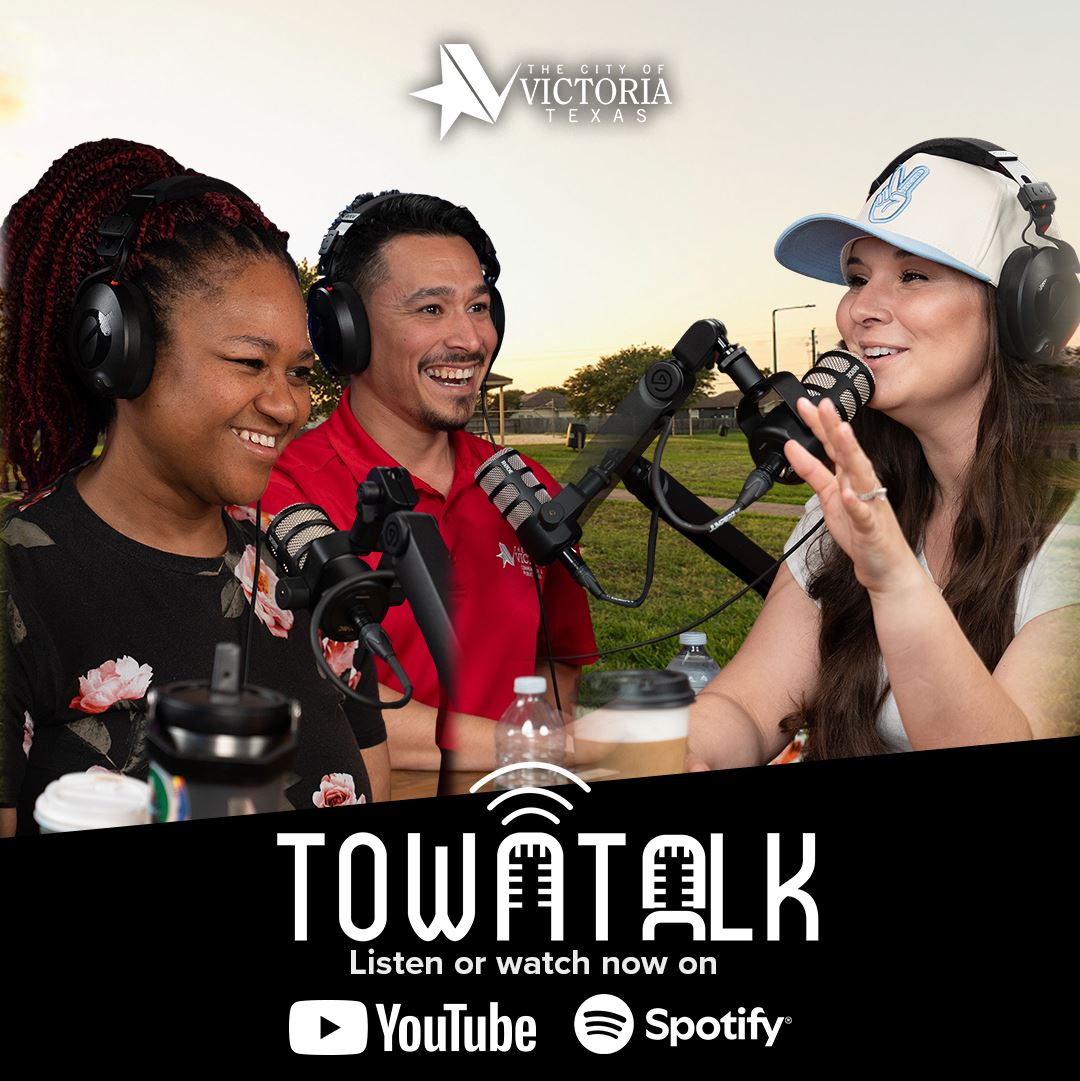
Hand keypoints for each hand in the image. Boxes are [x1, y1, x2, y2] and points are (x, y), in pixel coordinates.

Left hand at [784, 397, 921, 595]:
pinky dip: (856, 505)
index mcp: (850, 476)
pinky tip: (848, 494)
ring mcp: (869, 505)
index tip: (805, 402)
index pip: (833, 445)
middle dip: (836, 427)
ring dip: (851, 453)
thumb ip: (812, 471)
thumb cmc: (859, 531)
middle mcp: (862, 485)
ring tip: (842, 433)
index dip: (819, 424)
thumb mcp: (828, 497)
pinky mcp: (872, 529)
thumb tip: (792, 447)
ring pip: (861, 475)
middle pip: (848, 452)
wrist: (884, 566)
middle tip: (824, 403)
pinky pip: (863, 515)